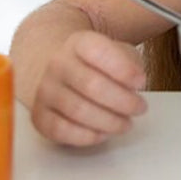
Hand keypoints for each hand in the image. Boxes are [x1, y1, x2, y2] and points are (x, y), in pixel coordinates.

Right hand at [31, 30, 147, 146]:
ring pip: (78, 111)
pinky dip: (87, 136)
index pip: (99, 52)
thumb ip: (130, 62)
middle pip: (92, 86)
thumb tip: (135, 84)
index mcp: (79, 43)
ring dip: (109, 122)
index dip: (124, 70)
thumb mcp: (117, 51)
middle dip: (123, 101)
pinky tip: (103, 133)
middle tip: (139, 108)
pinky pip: (61, 130)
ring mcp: (45, 90)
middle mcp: (58, 64)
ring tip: (125, 123)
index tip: (141, 82)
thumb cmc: (97, 65)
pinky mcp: (39, 116)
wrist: (60, 69)